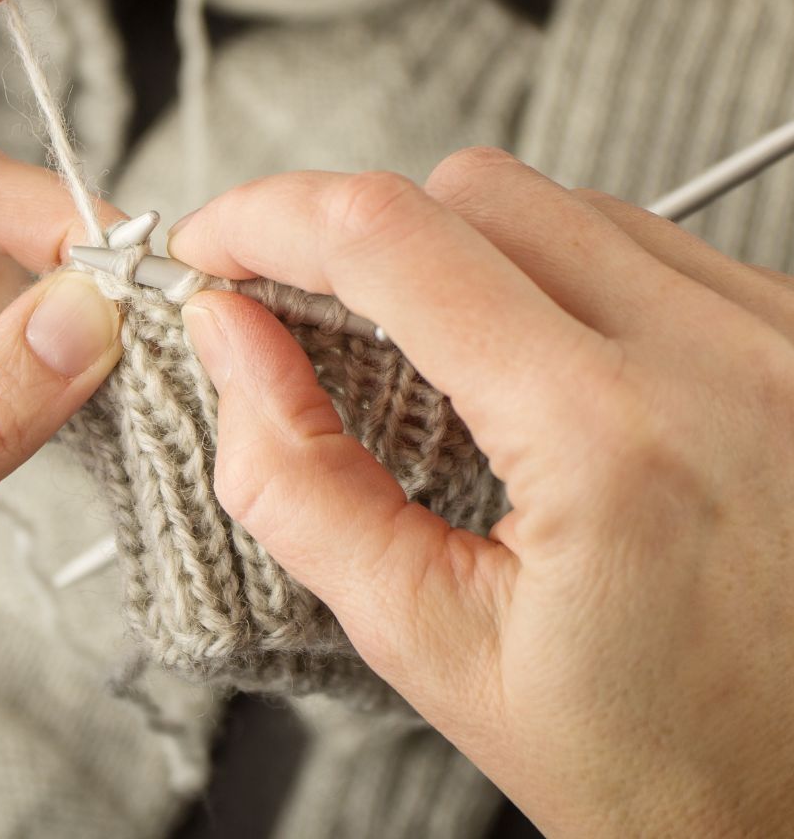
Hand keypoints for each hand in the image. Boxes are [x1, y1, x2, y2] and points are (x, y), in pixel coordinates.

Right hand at [171, 151, 793, 837]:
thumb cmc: (654, 761)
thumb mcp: (432, 644)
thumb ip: (297, 480)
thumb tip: (232, 344)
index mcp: (608, 438)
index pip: (391, 243)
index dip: (271, 219)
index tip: (216, 244)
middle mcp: (718, 358)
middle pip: (471, 193)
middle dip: (358, 236)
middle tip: (310, 310)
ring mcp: (775, 335)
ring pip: (557, 205)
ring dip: (460, 257)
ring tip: (438, 359)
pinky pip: (640, 242)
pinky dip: (552, 276)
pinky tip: (538, 364)